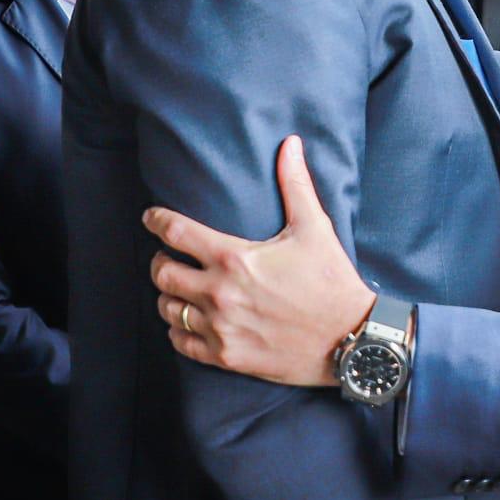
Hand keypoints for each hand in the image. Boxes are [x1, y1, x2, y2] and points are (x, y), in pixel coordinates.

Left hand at [145, 135, 373, 385]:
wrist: (348, 338)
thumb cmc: (331, 279)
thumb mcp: (314, 227)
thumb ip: (295, 184)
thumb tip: (291, 144)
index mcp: (235, 258)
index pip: (176, 233)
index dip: (157, 221)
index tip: (151, 217)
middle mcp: (219, 293)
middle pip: (162, 273)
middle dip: (160, 260)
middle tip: (168, 256)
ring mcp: (220, 328)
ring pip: (167, 308)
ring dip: (167, 295)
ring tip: (177, 288)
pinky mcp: (226, 355)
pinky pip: (180, 342)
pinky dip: (176, 329)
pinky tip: (186, 320)